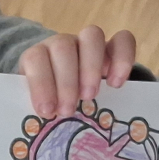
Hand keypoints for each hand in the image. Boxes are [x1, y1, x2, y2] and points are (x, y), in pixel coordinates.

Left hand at [18, 26, 136, 120]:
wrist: (69, 94)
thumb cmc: (52, 104)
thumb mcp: (43, 107)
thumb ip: (42, 109)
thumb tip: (41, 123)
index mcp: (38, 57)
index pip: (35, 58)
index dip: (40, 83)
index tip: (47, 110)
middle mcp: (62, 44)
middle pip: (63, 46)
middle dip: (66, 82)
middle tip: (68, 110)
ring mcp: (87, 43)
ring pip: (92, 36)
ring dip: (91, 67)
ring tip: (90, 96)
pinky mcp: (113, 47)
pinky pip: (123, 40)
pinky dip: (122, 59)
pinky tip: (116, 84)